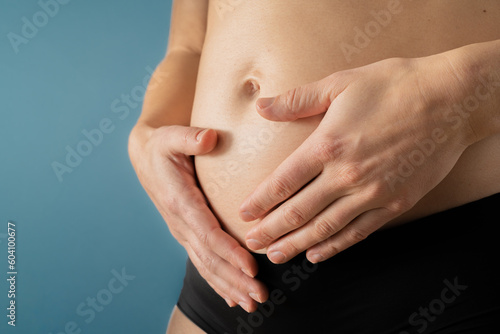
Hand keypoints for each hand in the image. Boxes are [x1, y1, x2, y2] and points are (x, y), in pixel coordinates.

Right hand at [129, 125, 267, 311]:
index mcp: (179, 201)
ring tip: (251, 304)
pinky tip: (232, 298)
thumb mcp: (172, 135)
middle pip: (209, 257)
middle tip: (259, 296)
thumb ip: (189, 137)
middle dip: (235, 279)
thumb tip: (210, 137)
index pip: (207, 232)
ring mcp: (183, 231)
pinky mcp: (187, 234)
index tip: (251, 267)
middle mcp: (180, 222)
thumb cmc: (162, 145)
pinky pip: (203, 261)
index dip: (229, 252)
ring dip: (229, 286)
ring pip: (206, 265)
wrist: (145, 157)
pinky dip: (218, 281)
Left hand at [240, 55, 476, 263]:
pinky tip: (317, 254)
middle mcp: (346, 174)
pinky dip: (334, 246)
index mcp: (328, 144)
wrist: (451, 100)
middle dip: (270, 231)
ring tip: (275, 255)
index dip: (260, 202)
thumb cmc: (394, 86)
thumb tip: (261, 107)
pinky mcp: (395, 203)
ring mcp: (372, 193)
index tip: (243, 215)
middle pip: (298, 211)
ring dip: (296, 244)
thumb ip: (298, 100)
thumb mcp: (341, 82)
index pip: (282, 182)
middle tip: (251, 244)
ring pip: (324, 228)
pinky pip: (358, 232)